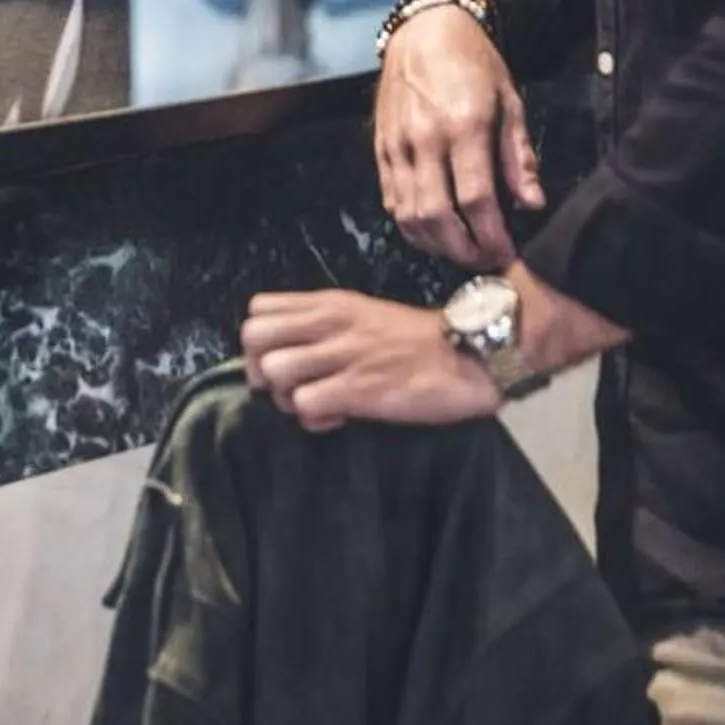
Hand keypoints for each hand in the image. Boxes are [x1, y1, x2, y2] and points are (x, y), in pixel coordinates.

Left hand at [241, 289, 498, 431]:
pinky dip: (315, 419)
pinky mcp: (359, 389)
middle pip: (252, 338)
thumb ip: (326, 327)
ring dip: (287, 398)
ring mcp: (343, 355)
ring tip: (318, 403)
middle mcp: (329, 324)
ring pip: (273, 372)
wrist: (472, 354)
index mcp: (329, 304)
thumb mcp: (364, 316)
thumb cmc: (420, 341)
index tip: (284, 360)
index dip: (262, 341)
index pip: (258, 309)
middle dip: (260, 370)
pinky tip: (340, 418)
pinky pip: (304, 406)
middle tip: (289, 388)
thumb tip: (292, 352)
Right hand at [374, 3, 539, 268]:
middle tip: (483, 261)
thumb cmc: (475, 66)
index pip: (476, 199)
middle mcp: (425, 138)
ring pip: (409, 214)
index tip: (506, 253)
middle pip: (438, 215)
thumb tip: (532, 204)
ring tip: (460, 252)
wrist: (426, 31)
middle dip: (462, 249)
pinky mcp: (381, 148)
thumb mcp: (510, 103)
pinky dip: (410, 225)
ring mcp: (397, 144)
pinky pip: (391, 199)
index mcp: (464, 126)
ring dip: (435, 244)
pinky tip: (432, 232)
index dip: (492, 236)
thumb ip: (518, 157)